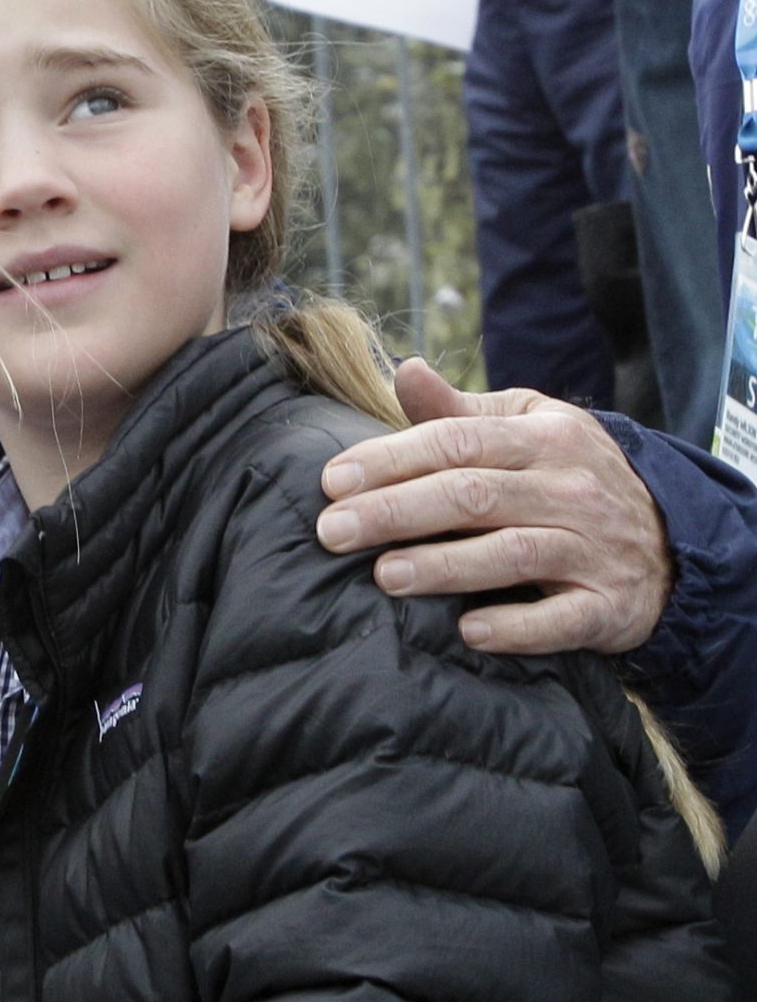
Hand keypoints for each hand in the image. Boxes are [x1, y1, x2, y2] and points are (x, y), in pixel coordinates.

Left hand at [313, 358, 673, 654]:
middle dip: (397, 511)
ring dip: (446, 566)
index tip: (332, 481)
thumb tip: (404, 371)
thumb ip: (461, 411)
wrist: (668, 545)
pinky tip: (469, 631)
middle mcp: (570, 488)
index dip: (392, 459)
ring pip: (512, 554)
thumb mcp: (529, 430)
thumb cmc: (568, 479)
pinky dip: (516, 627)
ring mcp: (592, 549)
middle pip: (473, 495)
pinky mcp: (607, 606)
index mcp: (543, 437)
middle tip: (334, 530)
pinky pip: (561, 619)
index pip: (458, 441)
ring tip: (384, 576)